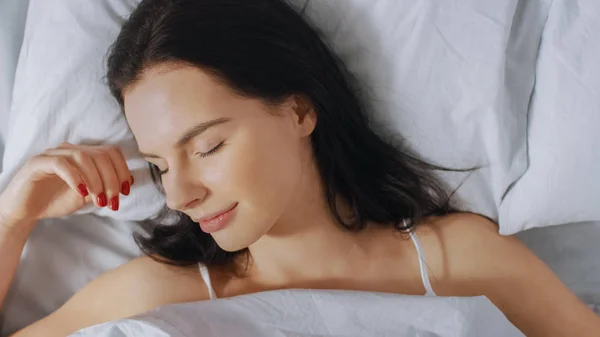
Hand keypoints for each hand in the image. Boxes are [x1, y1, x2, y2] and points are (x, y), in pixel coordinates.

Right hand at [0, 143, 133, 230]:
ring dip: (96, 180)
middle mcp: (70, 150)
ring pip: (83, 157)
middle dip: (112, 179)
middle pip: (100, 155)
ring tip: (99, 200)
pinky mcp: (38, 162)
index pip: (110, 152)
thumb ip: (103, 188)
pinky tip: (81, 192)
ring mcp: (53, 154)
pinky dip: (76, 177)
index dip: (122, 170)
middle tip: (113, 201)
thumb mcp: (86, 196)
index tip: (126, 190)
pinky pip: (61, 163)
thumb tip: (125, 184)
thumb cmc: (54, 200)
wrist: (24, 211)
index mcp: (83, 154)